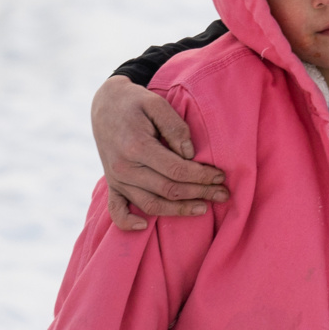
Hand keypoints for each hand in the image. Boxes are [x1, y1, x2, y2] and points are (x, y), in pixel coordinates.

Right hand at [91, 76, 225, 230]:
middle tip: (224, 194)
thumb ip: (175, 127)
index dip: (202, 176)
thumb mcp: (156, 103)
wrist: (105, 104)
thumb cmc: (135, 102)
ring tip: (204, 208)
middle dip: (200, 193)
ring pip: (151, 205)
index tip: (220, 176)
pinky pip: (117, 211)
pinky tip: (144, 227)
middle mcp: (124, 168)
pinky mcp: (112, 184)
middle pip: (168, 190)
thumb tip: (189, 154)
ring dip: (179, 211)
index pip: (177, 170)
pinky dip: (128, 223)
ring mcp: (116, 179)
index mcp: (136, 147)